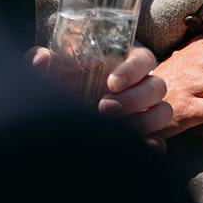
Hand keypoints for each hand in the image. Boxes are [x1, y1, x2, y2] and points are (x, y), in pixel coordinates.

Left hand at [25, 44, 173, 148]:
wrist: (58, 128)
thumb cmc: (60, 92)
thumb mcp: (49, 78)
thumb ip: (38, 65)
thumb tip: (42, 56)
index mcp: (122, 64)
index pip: (143, 59)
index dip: (132, 69)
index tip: (111, 82)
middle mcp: (139, 87)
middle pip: (157, 86)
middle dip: (134, 98)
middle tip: (104, 108)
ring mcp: (145, 113)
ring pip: (164, 111)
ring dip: (144, 120)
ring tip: (116, 128)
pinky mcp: (147, 138)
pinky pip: (161, 142)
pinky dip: (153, 145)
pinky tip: (136, 146)